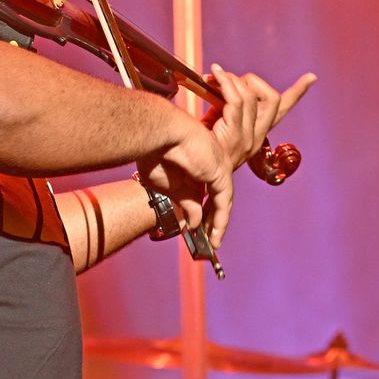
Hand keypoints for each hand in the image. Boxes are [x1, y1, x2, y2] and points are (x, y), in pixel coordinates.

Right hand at [143, 127, 233, 247]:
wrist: (159, 135)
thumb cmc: (156, 153)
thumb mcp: (167, 186)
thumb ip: (184, 203)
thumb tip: (193, 223)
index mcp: (194, 171)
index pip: (202, 196)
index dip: (201, 215)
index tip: (197, 232)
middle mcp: (208, 170)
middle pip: (215, 201)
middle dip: (211, 222)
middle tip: (209, 242)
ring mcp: (216, 170)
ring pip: (221, 203)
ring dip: (217, 225)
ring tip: (213, 244)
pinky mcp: (220, 174)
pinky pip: (223, 203)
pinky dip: (219, 220)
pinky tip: (215, 236)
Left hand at [203, 66, 316, 169]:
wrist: (186, 173)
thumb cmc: (197, 147)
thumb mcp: (215, 123)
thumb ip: (223, 105)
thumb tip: (221, 81)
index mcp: (256, 135)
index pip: (281, 110)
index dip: (297, 92)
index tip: (311, 77)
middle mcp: (257, 138)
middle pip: (273, 99)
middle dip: (253, 81)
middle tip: (229, 79)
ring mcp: (247, 139)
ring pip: (252, 95)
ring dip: (232, 79)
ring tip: (213, 77)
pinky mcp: (234, 137)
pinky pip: (235, 100)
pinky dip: (224, 83)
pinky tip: (212, 76)